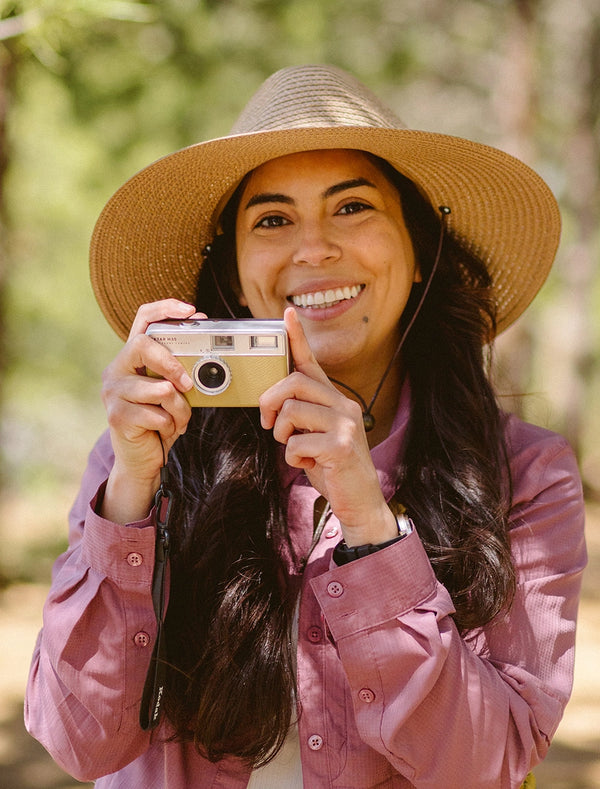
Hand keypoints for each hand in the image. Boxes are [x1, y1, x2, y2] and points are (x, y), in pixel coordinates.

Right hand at [100, 299, 200, 522]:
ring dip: (178, 408)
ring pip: (159, 388)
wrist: (142, 460)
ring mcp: (112, 393)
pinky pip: (156, 414)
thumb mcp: (172, 392)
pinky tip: (165, 430)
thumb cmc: (160, 422)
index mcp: (130, 359)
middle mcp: (116, 371)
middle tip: (188, 384)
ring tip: (177, 419)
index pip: (142, 319)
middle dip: (172, 363)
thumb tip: (207, 354)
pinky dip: (170, 425)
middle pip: (143, 345)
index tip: (191, 311)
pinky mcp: (116, 416)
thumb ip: (180, 372)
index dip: (165, 308)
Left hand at [259, 308, 397, 545]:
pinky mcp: (340, 447)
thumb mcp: (316, 436)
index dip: (298, 338)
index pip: (312, 363)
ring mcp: (345, 425)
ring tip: (295, 450)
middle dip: (271, 401)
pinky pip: (295, 444)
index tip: (286, 314)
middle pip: (294, 382)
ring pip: (291, 412)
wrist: (360, 502)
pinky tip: (308, 466)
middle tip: (268, 423)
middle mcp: (343, 406)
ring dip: (282, 435)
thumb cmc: (333, 468)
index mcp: (335, 400)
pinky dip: (292, 459)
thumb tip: (272, 405)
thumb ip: (301, 416)